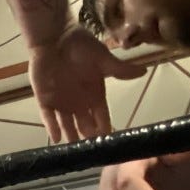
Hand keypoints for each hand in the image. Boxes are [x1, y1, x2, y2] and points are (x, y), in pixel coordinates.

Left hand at [29, 27, 145, 142]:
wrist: (55, 36)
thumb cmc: (80, 45)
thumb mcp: (103, 58)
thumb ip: (120, 69)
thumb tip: (144, 71)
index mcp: (94, 93)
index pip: (101, 116)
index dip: (105, 129)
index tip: (110, 143)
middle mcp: (79, 101)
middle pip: (85, 125)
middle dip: (89, 138)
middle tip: (93, 154)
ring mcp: (61, 101)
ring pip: (67, 125)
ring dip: (71, 137)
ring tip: (75, 153)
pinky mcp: (45, 99)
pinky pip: (48, 117)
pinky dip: (51, 128)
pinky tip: (56, 140)